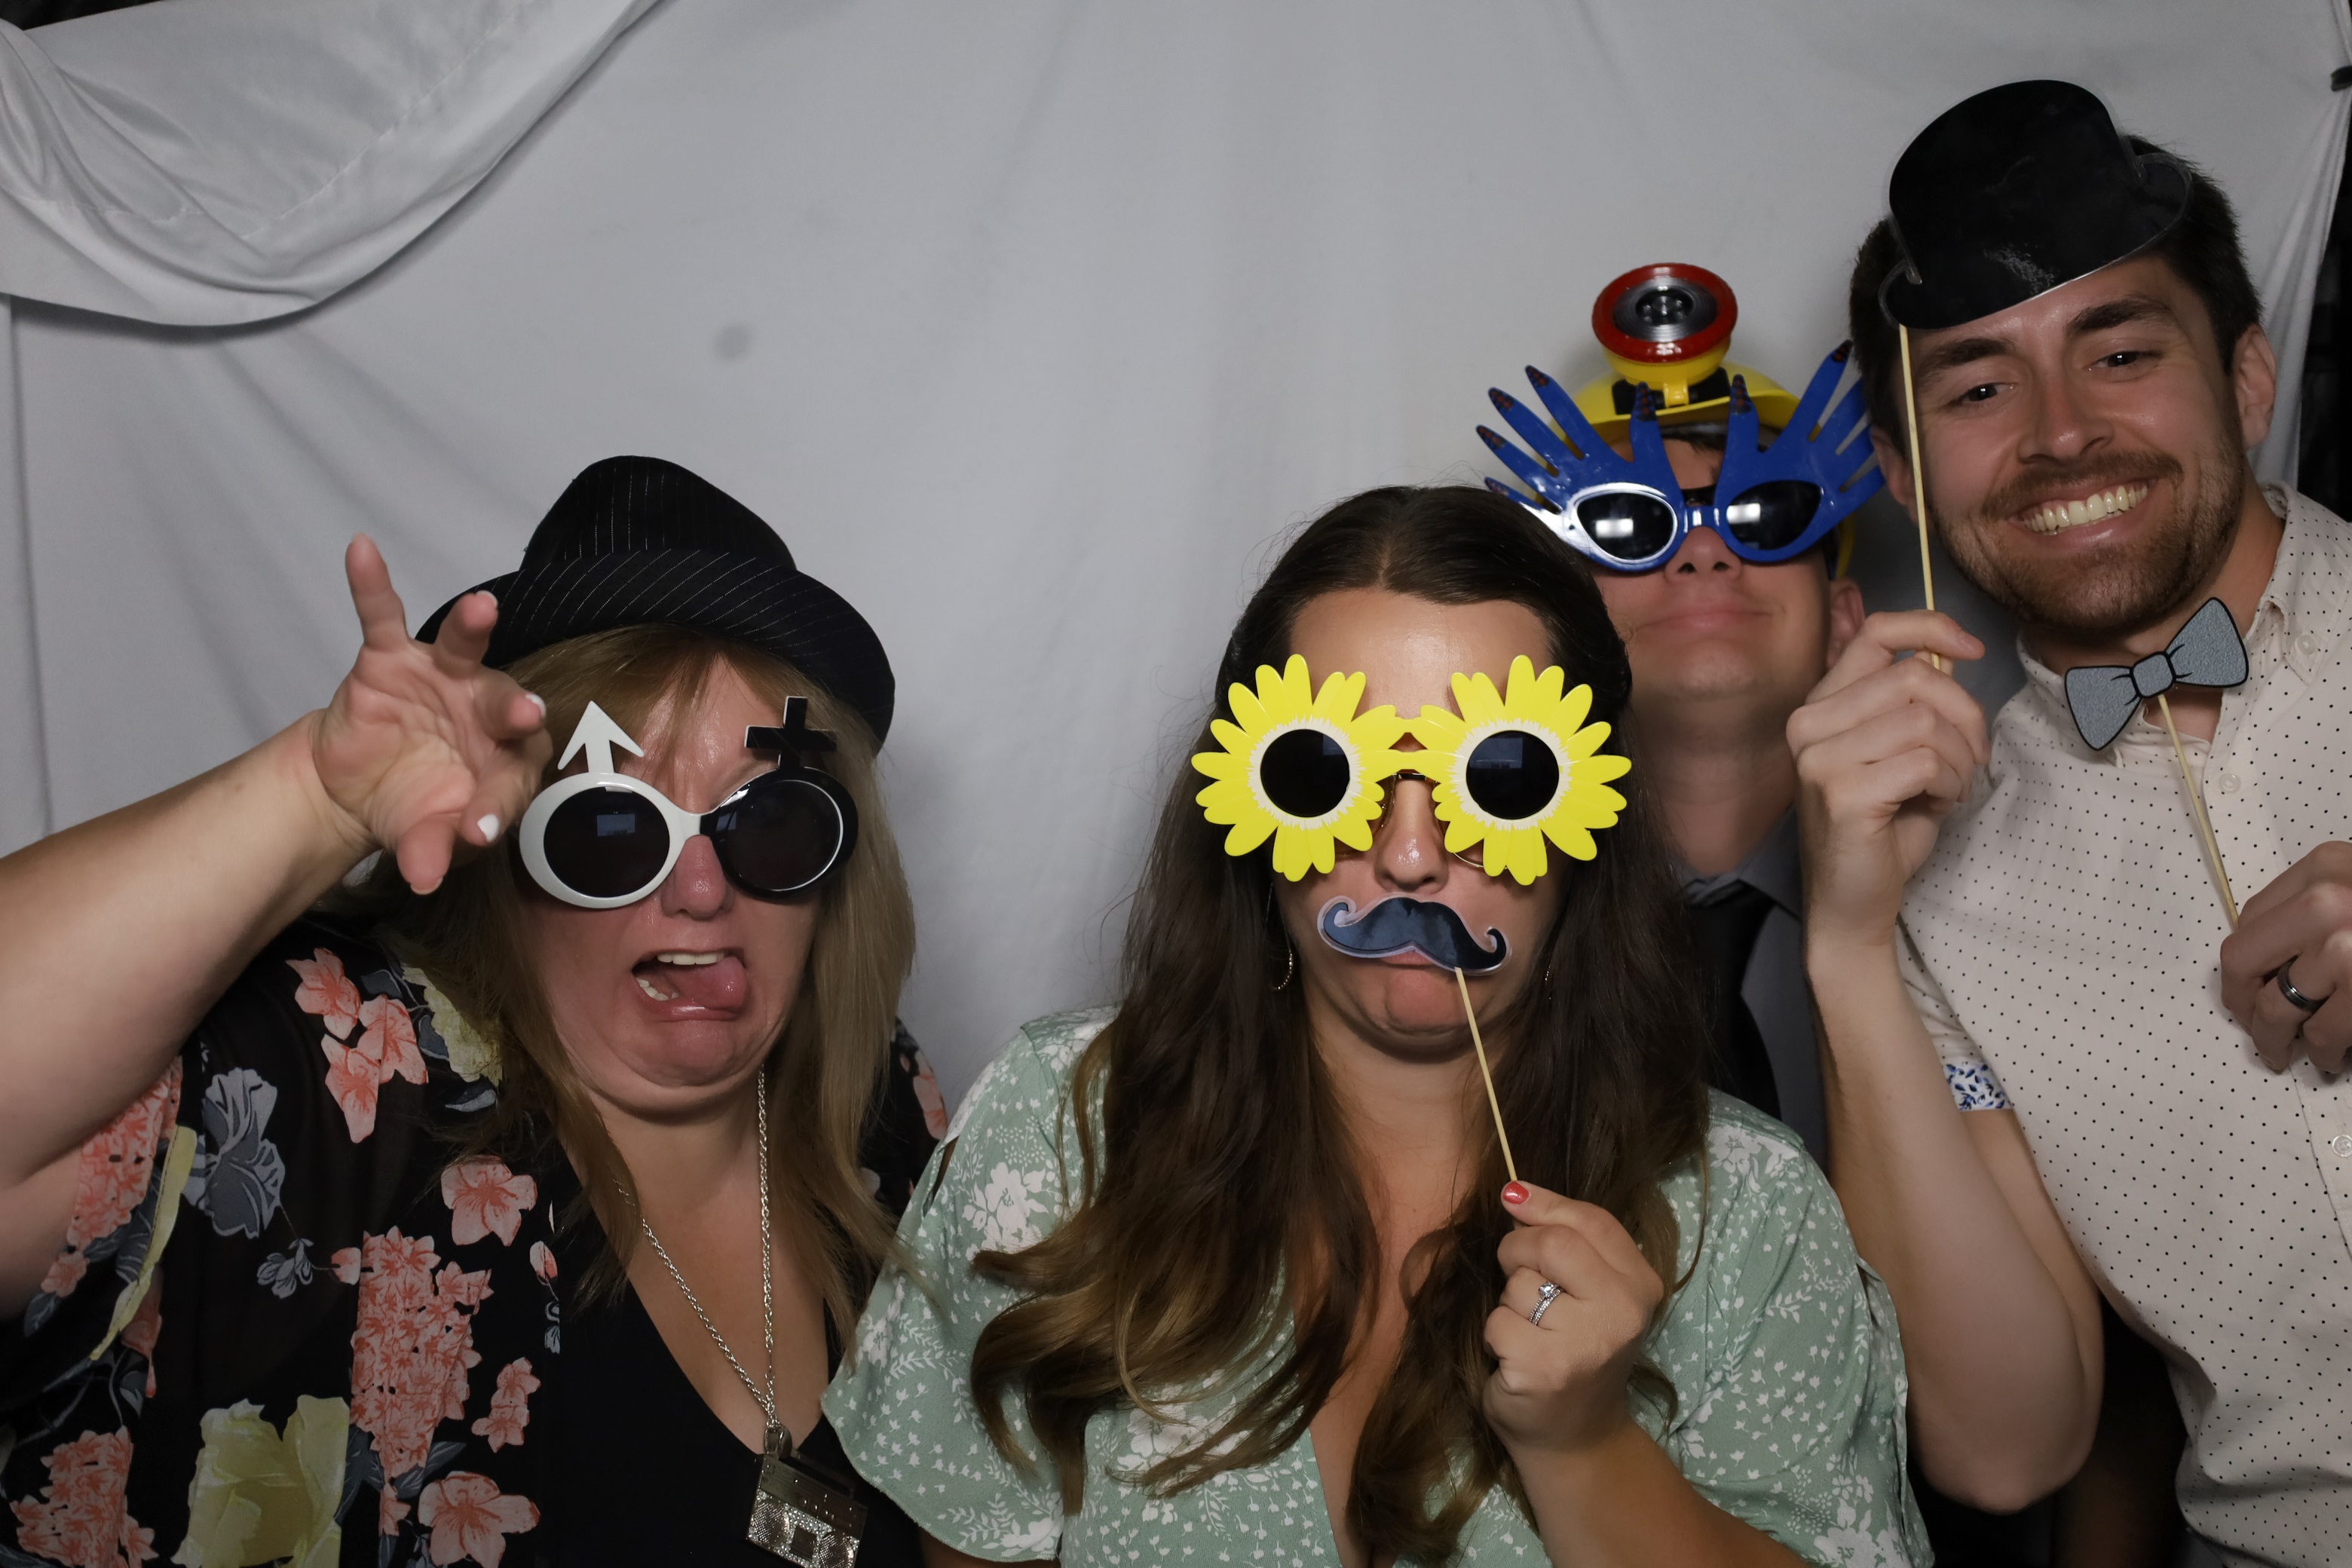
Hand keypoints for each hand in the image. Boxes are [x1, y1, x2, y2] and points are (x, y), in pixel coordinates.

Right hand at [309, 536, 550, 893]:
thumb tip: (423, 876)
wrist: (357, 791)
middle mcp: (484, 708)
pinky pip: (382, 617)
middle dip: (513, 709)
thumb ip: (429, 851)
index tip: (474, 831)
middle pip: (505, 705)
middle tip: (522, 714)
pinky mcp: (391, 659)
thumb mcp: (420, 837)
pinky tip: (363, 551)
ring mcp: (440, 677)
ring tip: (482, 607)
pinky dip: (372, 586)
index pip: (512, 778)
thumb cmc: (413, 807)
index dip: (495, 804)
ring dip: (472, 627)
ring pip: (464, 648)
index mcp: (507, 758)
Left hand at [1482, 1182, 1663, 1458]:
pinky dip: (1498, 1336)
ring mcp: (1585, 1343)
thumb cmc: (1576, 1351)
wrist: (1576, 1437)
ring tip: (1532, 1332)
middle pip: (1552, 1243)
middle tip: (1516, 1273)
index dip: (1545, 1203)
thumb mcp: (1591, 1292)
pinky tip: (1518, 1358)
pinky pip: (1499, 1322)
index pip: (1591, 1221)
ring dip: (1510, 1303)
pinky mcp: (1544, 1369)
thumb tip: (1515, 1192)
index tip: (1514, 1197)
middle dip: (1518, 1250)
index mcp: (1641, 1285)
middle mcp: (1623, 1313)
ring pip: (1519, 1285)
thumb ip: (1567, 1241)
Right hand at [1788, 611, 1987, 948]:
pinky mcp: (1843, 793)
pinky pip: (1926, 761)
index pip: (1876, 633)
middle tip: (1974, 758)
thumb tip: (1951, 656)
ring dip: (1961, 758)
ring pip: (1925, 721)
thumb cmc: (1882, 828)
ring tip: (1950, 788)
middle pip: (1914, 676)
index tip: (1973, 649)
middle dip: (1965, 714)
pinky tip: (1939, 806)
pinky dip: (1952, 784)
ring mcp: (1820, 758)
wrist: (1851, 904)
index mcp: (1820, 705)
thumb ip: (1911, 703)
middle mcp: (1809, 724)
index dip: (1932, 628)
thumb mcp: (1897, 751)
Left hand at [2220, 842, 2351, 1070]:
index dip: (2242, 963)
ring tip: (2286, 1051)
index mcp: (2323, 868)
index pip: (2250, 920)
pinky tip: (2329, 1057)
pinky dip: (2323, 1053)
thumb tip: (2274, 957)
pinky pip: (2324, 1034)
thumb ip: (2316, 908)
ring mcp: (2346, 949)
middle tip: (2254, 1029)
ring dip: (2277, 1039)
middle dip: (2244, 1005)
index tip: (2244, 987)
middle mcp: (2327, 904)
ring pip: (2279, 1009)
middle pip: (2245, 963)